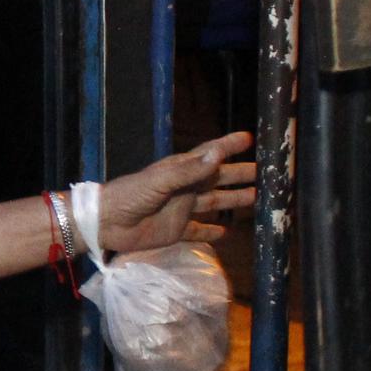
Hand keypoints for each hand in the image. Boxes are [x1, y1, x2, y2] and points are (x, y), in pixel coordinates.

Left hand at [94, 131, 257, 252]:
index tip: (248, 138)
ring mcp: (181, 209)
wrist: (106, 223)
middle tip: (264, 172)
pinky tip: (226, 233)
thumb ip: (189, 170)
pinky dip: (211, 232)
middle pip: (217, 179)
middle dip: (238, 175)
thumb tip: (218, 155)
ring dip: (232, 200)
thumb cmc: (131, 195)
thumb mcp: (160, 180)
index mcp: (180, 170)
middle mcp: (184, 188)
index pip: (209, 154)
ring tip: (256, 198)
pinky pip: (198, 231)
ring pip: (213, 203)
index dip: (228, 146)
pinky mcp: (176, 230)